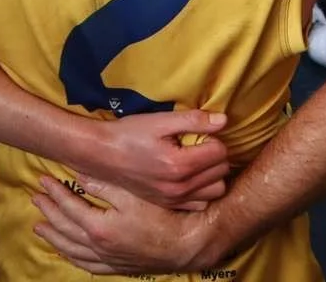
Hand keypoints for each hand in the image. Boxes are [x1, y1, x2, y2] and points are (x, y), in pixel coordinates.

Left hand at [31, 176, 218, 276]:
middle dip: (49, 212)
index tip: (43, 180)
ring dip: (54, 237)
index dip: (55, 192)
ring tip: (41, 227)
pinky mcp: (117, 267)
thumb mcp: (134, 195)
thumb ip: (105, 185)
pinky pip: (87, 265)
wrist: (185, 244)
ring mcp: (106, 259)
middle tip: (36, 198)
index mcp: (99, 227)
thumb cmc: (162, 216)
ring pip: (71, 250)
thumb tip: (80, 174)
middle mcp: (98, 247)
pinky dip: (72, 258)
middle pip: (65, 229)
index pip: (68, 207)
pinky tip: (67, 253)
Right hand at [88, 109, 231, 205]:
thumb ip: (194, 120)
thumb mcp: (161, 121)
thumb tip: (223, 121)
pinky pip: (200, 204)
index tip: (200, 133)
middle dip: (216, 155)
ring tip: (198, 161)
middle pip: (222, 171)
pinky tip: (190, 178)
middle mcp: (180, 187)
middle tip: (200, 145)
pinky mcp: (168, 205)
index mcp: (180, 164)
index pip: (220, 152)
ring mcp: (174, 200)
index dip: (214, 138)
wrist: (102, 155)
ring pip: (216, 191)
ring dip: (213, 175)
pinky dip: (202, 191)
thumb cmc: (130, 134)